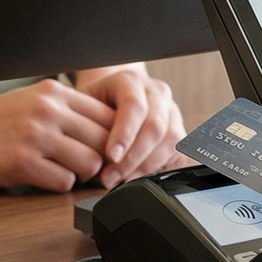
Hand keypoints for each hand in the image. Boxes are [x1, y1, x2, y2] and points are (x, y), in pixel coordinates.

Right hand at [0, 79, 118, 191]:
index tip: (100, 152)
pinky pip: (64, 183)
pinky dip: (56, 186)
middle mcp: (47, 109)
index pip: (108, 116)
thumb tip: (108, 134)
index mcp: (51, 92)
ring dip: (77, 174)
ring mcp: (35, 136)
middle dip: (98, 160)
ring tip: (55, 171)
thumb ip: (63, 112)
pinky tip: (37, 178)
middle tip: (80, 168)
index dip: (110, 139)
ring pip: (90, 164)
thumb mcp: (26, 103)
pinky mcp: (21, 163)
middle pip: (105, 142)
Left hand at [74, 66, 185, 186]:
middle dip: (133, 158)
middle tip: (110, 178)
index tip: (110, 157)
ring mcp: (171, 109)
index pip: (134, 105)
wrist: (110, 97)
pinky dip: (158, 168)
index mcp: (130, 81)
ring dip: (146, 166)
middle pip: (155, 126)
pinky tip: (137, 177)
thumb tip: (89, 161)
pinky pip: (176, 152)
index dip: (124, 134)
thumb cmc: (93, 105)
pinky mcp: (178, 129)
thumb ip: (87, 127)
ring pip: (170, 140)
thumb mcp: (83, 108)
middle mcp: (155, 92)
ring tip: (122, 181)